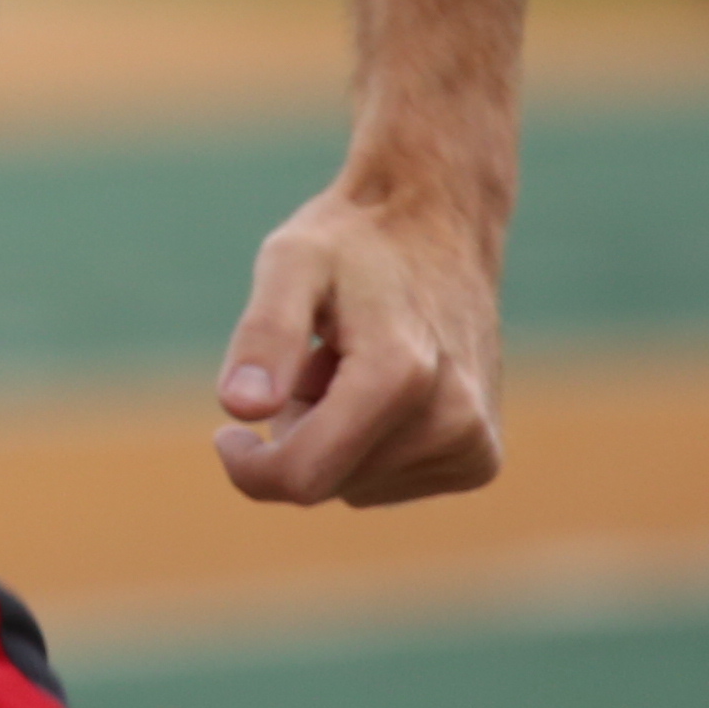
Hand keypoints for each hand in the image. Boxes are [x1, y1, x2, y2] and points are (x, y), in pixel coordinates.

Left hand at [214, 173, 505, 506]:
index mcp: (398, 374)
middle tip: (318, 359)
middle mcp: (451, 418)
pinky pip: (389, 484)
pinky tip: (386, 384)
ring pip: (355, 487)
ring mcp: (473, 444)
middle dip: (300, 431)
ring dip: (335, 435)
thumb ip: (264, 334)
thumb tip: (239, 409)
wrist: (441, 221)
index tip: (229, 433)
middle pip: (325, 483)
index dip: (249, 467)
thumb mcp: (290, 263)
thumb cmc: (352, 241)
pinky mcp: (480, 458)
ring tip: (355, 363)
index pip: (301, 476)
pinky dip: (371, 444)